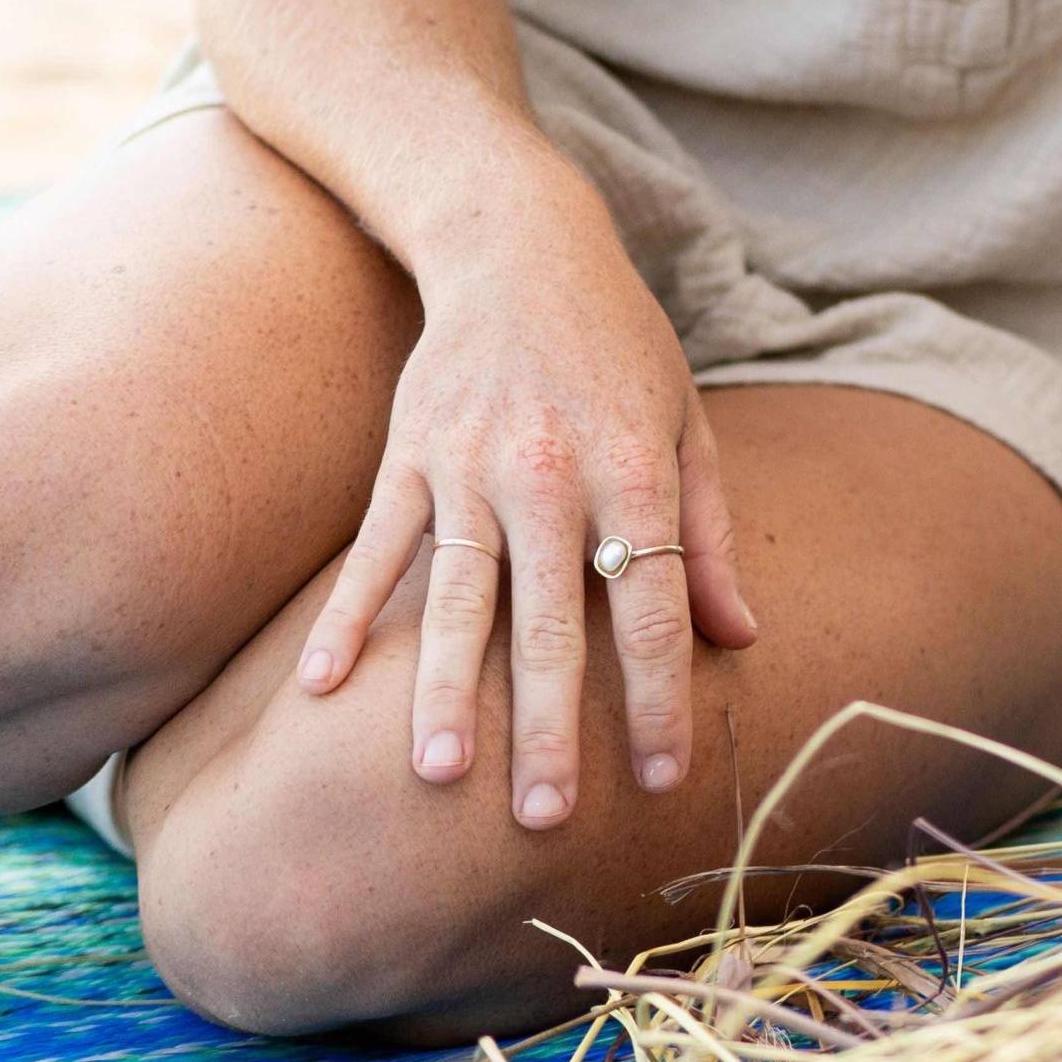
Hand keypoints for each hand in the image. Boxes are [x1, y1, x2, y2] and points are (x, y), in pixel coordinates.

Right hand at [295, 171, 758, 826]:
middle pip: (553, 618)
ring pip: (457, 597)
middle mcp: (552, 473)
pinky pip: (376, 550)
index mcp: (634, 468)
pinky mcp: (407, 455)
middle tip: (545, 817)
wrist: (519, 245)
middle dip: (551, 723)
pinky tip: (320, 690)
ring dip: (445, 691)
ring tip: (436, 777)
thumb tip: (740, 635)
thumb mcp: (686, 423)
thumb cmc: (619, 345)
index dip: (660, 691)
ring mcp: (470, 465)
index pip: (654, 600)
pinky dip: (344, 618)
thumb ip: (710, 533)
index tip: (664, 774)